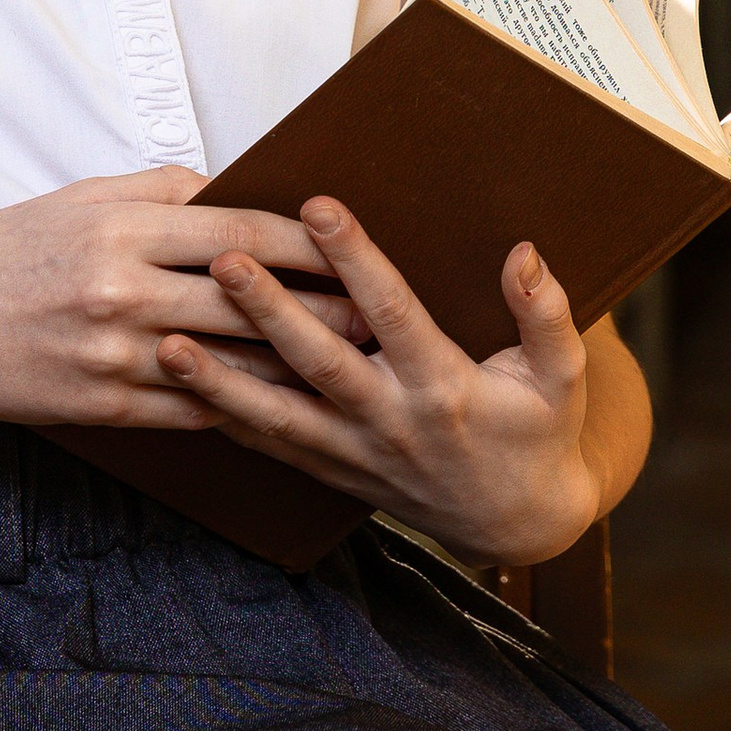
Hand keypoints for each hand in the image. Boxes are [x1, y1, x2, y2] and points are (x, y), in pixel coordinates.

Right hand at [0, 171, 346, 433]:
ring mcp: (114, 355)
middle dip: (323, 309)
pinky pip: (195, 407)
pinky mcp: (106, 406)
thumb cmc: (7, 252)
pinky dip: (245, 405)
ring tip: (353, 366)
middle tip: (381, 314)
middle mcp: (121, 291)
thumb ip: (160, 191)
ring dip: (297, 365)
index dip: (307, 240)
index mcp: (119, 227)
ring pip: (231, 363)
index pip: (240, 232)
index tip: (353, 242)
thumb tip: (235, 190)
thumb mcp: (79, 199)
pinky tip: (286, 406)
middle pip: (249, 301)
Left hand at [157, 200, 606, 565]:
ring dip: (221, 379)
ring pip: (279, 415)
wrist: (518, 523)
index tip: (320, 207)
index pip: (394, 313)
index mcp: (445, 388)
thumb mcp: (562, 377)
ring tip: (167, 342)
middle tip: (222, 261)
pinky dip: (225, 420)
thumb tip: (524, 253)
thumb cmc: (540, 435)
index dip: (357, 260)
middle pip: (320, 362)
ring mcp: (356, 455)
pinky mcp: (334, 473)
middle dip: (268, 311)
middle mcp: (392, 423)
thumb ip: (546, 315)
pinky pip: (272, 449)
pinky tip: (180, 391)